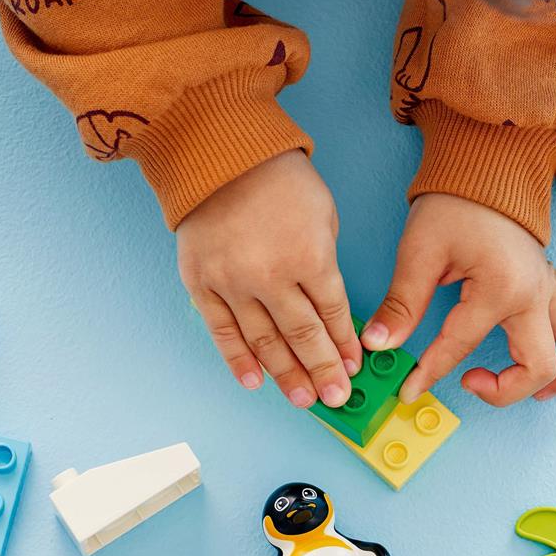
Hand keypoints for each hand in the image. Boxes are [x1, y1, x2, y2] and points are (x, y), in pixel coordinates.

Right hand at [177, 150, 362, 408]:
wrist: (220, 155)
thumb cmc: (279, 180)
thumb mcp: (323, 216)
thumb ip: (325, 264)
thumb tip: (328, 310)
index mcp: (310, 257)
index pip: (333, 315)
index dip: (344, 345)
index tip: (353, 367)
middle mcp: (271, 277)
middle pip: (302, 337)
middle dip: (322, 371)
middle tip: (335, 398)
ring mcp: (233, 284)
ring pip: (264, 342)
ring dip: (286, 375)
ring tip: (303, 400)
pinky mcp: (202, 284)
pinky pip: (222, 332)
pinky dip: (238, 360)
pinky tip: (255, 382)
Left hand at [365, 193, 555, 406]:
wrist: (484, 165)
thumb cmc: (453, 203)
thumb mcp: (420, 251)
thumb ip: (402, 304)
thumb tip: (378, 344)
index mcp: (500, 288)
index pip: (460, 348)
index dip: (429, 373)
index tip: (407, 389)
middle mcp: (535, 294)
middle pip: (540, 365)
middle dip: (507, 390)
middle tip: (471, 383)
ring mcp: (550, 287)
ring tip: (537, 394)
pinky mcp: (554, 280)